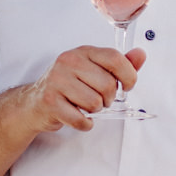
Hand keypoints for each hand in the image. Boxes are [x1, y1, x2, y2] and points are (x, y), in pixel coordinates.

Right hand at [22, 46, 145, 131]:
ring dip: (95, 111)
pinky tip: (78, 117)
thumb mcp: (94, 69)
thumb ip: (119, 64)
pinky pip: (80, 119)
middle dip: (108, 98)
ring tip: (85, 106)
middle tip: (98, 99)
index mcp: (83, 51)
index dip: (129, 75)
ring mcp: (57, 81)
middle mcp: (68, 62)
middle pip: (107, 85)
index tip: (127, 86)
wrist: (35, 103)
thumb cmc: (69, 86)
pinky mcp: (50, 101)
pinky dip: (84, 124)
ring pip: (95, 103)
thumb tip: (141, 54)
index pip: (114, 59)